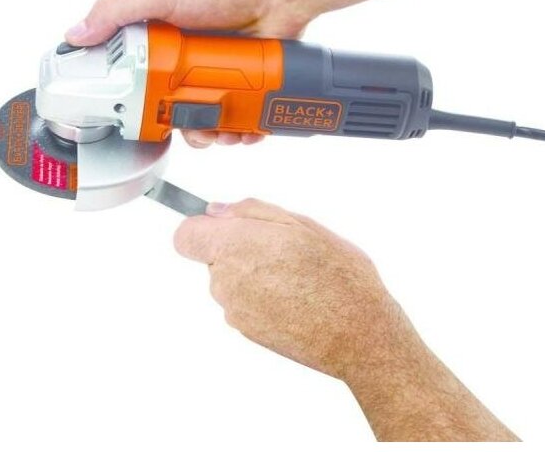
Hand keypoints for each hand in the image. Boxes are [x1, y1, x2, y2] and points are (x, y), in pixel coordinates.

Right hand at [64, 0, 313, 147]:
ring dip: (219, 134)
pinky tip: (248, 130)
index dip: (149, 109)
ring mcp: (225, 75)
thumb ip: (115, 13)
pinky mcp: (253, 83)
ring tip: (226, 133)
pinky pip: (246, 117)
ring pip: (216, 120)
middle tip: (197, 131)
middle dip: (190, 130)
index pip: (147, 88)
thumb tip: (76, 36)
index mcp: (166, 48)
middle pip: (184, 112)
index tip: (153, 122)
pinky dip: (247, 130)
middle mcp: (194, 65)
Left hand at [173, 198, 405, 379]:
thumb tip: (217, 210)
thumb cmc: (338, 275)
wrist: (358, 333)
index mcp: (235, 246)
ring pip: (230, 280)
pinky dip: (262, 297)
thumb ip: (251, 211)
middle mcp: (225, 281)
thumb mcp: (301, 224)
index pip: (185, 235)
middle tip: (282, 248)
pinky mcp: (246, 331)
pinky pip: (244, 303)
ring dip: (253, 272)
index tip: (226, 226)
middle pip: (213, 256)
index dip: (202, 227)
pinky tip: (295, 296)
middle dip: (239, 247)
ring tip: (295, 274)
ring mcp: (234, 310)